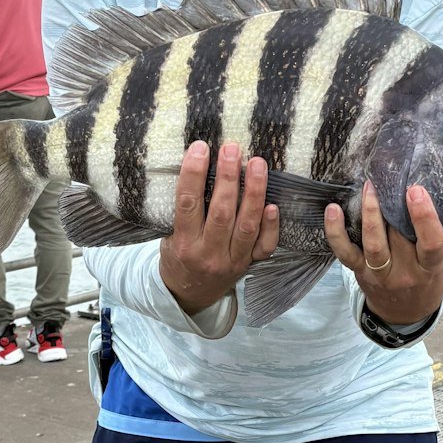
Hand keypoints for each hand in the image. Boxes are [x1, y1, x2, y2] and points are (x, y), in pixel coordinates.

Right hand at [160, 140, 278, 314]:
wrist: (190, 295)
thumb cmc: (178, 257)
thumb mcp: (168, 236)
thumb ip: (183, 210)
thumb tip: (196, 165)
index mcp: (183, 244)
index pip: (188, 204)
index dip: (193, 174)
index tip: (200, 148)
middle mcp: (209, 254)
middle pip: (222, 213)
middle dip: (228, 178)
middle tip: (232, 149)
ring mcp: (232, 261)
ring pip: (246, 225)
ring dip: (254, 192)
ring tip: (257, 164)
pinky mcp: (250, 264)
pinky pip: (264, 246)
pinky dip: (271, 226)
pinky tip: (274, 204)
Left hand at [324, 181, 442, 326]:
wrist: (405, 315)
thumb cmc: (425, 280)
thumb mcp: (438, 263)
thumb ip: (429, 236)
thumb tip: (417, 194)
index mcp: (430, 268)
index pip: (431, 243)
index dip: (424, 217)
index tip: (415, 191)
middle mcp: (405, 273)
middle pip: (399, 237)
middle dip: (394, 205)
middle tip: (389, 177)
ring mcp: (380, 275)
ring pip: (373, 243)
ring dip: (370, 213)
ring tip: (369, 188)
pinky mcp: (360, 272)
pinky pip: (345, 252)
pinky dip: (336, 231)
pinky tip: (332, 210)